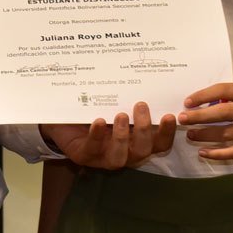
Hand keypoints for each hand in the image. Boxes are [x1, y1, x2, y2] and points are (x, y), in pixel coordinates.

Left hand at [40, 103, 177, 169]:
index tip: (170, 114)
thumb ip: (130, 95)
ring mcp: (103, 156)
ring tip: (120, 115)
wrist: (62, 116)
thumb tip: (148, 75)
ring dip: (122, 137)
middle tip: (141, 106)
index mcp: (136, 140)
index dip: (167, 132)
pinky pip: (92, 150)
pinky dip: (96, 136)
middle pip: (143, 150)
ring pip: (119, 157)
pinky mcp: (83, 156)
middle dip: (144, 130)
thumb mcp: (114, 101)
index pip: (159, 142)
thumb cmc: (94, 108)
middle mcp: (124, 151)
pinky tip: (98, 121)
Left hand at [178, 83, 232, 162]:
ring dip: (205, 134)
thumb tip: (193, 105)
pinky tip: (203, 152)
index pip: (224, 90)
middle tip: (183, 119)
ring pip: (228, 133)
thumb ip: (225, 99)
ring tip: (190, 135)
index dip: (204, 95)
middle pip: (225, 112)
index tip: (187, 102)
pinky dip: (217, 153)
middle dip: (201, 115)